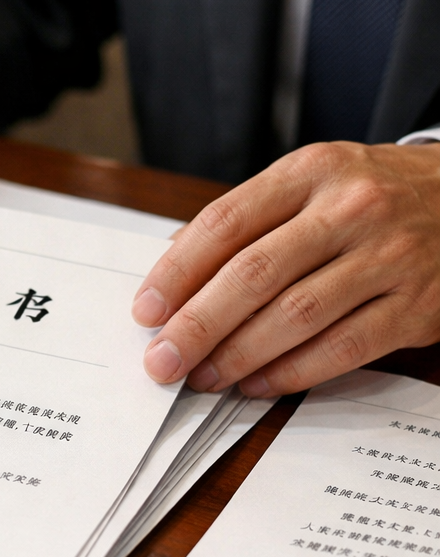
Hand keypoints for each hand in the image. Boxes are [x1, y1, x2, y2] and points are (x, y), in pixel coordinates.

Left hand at [131, 141, 439, 396]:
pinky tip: (256, 385)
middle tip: (162, 360)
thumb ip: (246, 222)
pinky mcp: (417, 306)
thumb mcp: (311, 184)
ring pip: (294, 316)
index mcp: (312, 172)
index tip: (145, 311)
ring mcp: (389, 257)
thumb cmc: (370, 197)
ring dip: (237, 356)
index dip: (177, 273)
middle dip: (196, 326)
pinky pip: (341, 349)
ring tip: (202, 377)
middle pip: (254, 274)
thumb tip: (172, 268)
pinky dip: (290, 373)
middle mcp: (352, 208)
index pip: (225, 222)